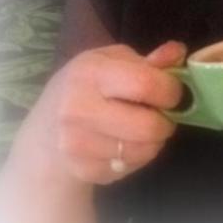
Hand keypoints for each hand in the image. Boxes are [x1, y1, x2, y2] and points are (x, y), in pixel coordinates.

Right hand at [20, 40, 185, 185]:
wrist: (43, 135)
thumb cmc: (85, 87)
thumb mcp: (111, 62)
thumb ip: (149, 60)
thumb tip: (179, 52)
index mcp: (90, 73)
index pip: (145, 84)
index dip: (171, 91)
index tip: (173, 92)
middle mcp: (79, 108)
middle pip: (148, 126)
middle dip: (166, 121)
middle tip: (162, 115)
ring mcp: (78, 144)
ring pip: (143, 150)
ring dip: (154, 140)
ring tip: (143, 128)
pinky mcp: (83, 170)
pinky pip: (131, 166)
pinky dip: (138, 157)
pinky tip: (126, 144)